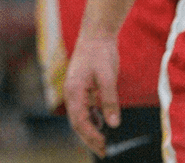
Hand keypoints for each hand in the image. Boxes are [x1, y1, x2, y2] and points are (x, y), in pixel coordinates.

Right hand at [64, 34, 120, 155]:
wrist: (97, 33)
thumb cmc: (100, 53)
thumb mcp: (108, 77)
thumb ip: (109, 101)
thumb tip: (113, 124)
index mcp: (73, 91)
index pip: (79, 121)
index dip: (90, 135)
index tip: (104, 145)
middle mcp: (71, 93)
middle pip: (77, 122)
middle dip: (89, 138)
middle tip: (103, 151)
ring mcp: (76, 90)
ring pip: (80, 117)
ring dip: (90, 130)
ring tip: (102, 143)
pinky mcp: (83, 87)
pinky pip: (85, 108)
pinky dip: (92, 119)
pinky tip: (102, 123)